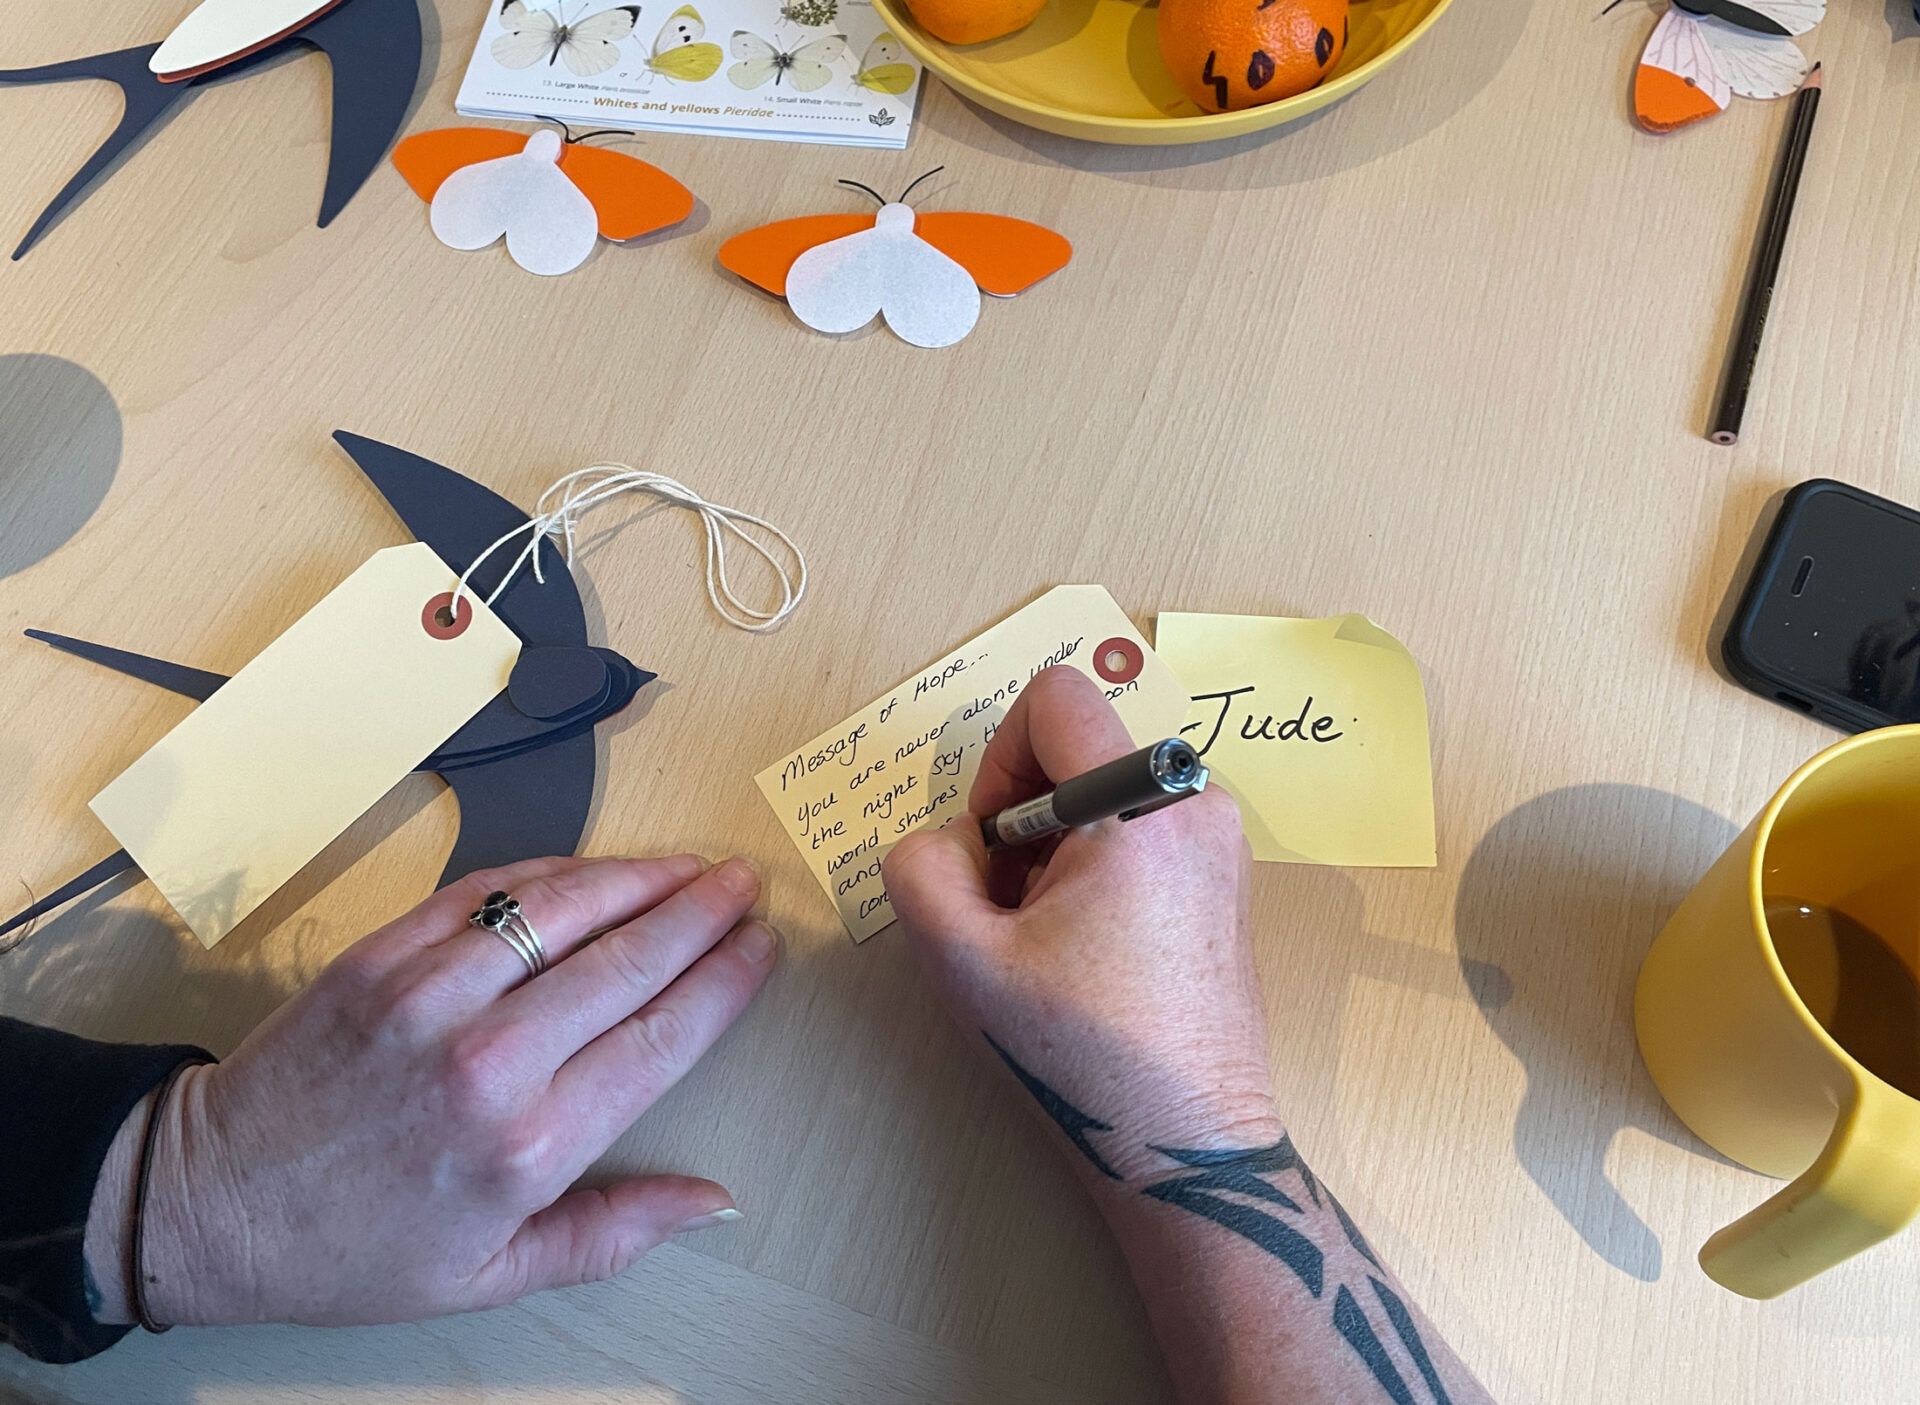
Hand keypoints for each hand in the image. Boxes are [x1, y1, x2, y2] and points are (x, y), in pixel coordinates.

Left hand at [85, 853, 775, 1326]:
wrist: (214, 1201)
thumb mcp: (494, 1274)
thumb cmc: (354, 1247)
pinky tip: (595, 870)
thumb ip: (613, 1232)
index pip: (660, 1037)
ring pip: (566, 910)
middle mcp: (488, 1061)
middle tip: (743, 883)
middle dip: (701, 913)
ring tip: (689, 864)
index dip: (724, 981)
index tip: (760, 948)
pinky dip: (553, 873)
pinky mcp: (381, 957)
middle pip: (629, 961)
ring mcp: (429, 997)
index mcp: (527, 1145)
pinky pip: (489, 894)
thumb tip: (714, 1202)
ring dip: (641, 878)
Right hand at [886, 671, 1493, 1404]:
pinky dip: (1099, 866)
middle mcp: (1197, 805)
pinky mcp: (1227, 880)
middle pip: (1080, 747)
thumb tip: (943, 842)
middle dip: (1025, 813)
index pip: (1055, 698)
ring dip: (1058, 846)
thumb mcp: (962, 961)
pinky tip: (1089, 947)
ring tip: (1048, 936)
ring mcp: (1222, 843)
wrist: (1188, 1143)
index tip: (991, 842)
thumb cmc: (1084, 1055)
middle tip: (1010, 904)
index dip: (998, 758)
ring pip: (1108, 794)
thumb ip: (919, 871)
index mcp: (1140, 807)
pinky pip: (1143, 830)